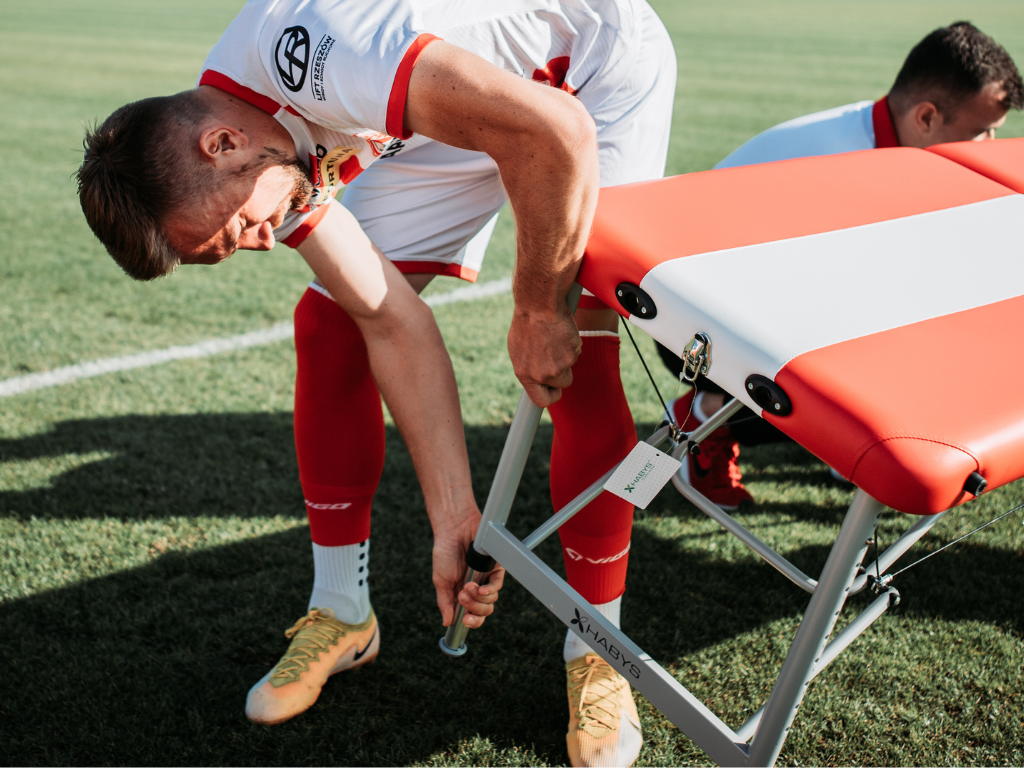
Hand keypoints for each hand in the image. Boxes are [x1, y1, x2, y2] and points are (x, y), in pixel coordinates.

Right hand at [433, 510, 505, 627]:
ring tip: (466, 586)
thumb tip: (447, 623)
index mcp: (462, 594)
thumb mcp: (441, 581)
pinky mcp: (495, 568)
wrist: (453, 530)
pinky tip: (481, 588)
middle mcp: (476, 589)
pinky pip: (497, 585)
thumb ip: (445, 602)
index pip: (472, 615)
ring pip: (491, 601)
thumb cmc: (444, 553)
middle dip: (473, 608)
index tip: (465, 621)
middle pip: (484, 611)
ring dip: (478, 597)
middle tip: (462, 596)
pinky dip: (490, 590)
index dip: (472, 621)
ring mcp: (486, 579)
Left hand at [507, 309, 581, 406]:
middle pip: (562, 384)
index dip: (551, 396)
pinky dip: (571, 343)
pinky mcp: (572, 355)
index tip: (555, 390)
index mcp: (525, 374)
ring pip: (570, 366)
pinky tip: (561, 331)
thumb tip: (535, 376)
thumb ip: (529, 366)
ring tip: (555, 337)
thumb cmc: (526, 322)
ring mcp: (558, 366)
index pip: (541, 400)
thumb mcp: (519, 349)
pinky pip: (576, 352)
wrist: (538, 305)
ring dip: (567, 354)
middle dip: (563, 373)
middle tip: (559, 356)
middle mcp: (542, 374)